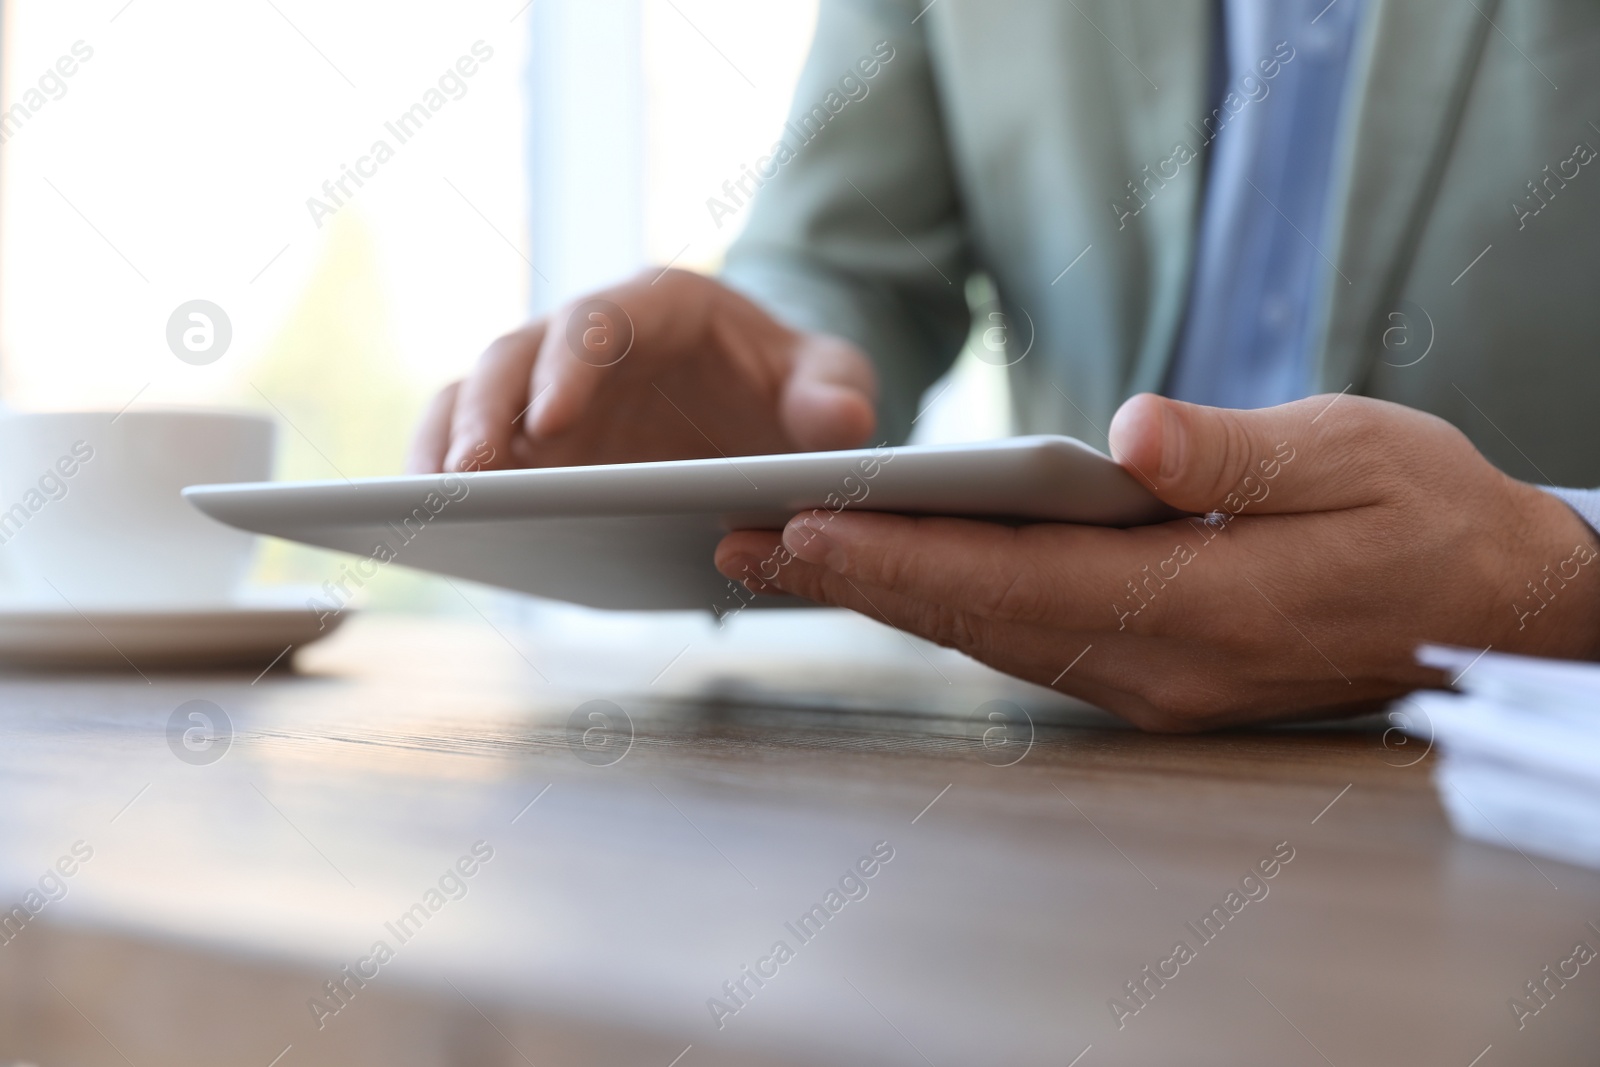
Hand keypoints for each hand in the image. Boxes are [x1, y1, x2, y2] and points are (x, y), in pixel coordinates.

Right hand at [406, 269, 876, 472]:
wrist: (769, 403)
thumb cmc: (793, 384)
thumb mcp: (832, 379)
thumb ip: (838, 392)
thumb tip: (840, 424)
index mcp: (661, 307)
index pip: (602, 321)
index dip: (571, 367)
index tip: (552, 423)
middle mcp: (590, 336)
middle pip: (517, 355)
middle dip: (487, 411)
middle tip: (472, 478)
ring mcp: (551, 386)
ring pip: (473, 392)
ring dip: (447, 441)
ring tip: (434, 506)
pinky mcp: (529, 434)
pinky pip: (470, 440)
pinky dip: (445, 471)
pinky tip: (444, 527)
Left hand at [714, 393, 1599, 729]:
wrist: (1491, 611)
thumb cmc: (1431, 519)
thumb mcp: (1356, 456)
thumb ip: (1236, 451)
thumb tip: (1127, 433)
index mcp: (1203, 607)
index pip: (1016, 582)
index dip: (901, 554)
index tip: (802, 526)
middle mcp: (1161, 667)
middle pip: (976, 622)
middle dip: (853, 581)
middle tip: (740, 543)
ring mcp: (1154, 685)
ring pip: (990, 640)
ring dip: (884, 599)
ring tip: (784, 557)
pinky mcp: (1155, 677)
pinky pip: (1026, 645)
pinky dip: (947, 610)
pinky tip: (894, 580)